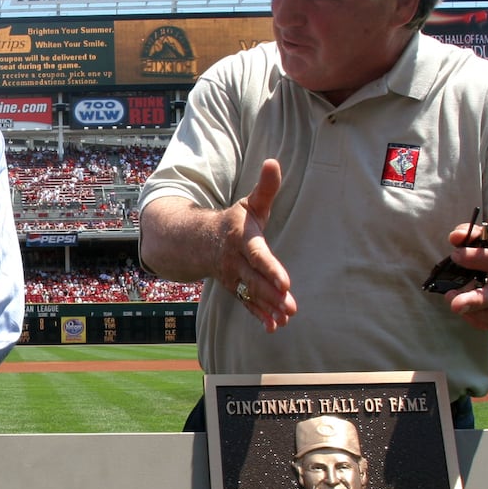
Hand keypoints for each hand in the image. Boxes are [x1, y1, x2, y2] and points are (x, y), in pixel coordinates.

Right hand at [223, 159, 296, 332]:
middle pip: (254, 280)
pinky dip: (260, 315)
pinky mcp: (235, 288)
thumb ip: (265, 187)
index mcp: (241, 238)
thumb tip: (274, 161)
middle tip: (291, 307)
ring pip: (251, 294)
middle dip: (272, 295)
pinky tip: (275, 327)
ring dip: (268, 308)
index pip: (257, 255)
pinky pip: (247, 303)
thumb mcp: (248, 203)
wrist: (197, 241)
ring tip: (285, 319)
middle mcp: (235, 260)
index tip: (285, 283)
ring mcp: (233, 277)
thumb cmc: (233, 221)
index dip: (270, 269)